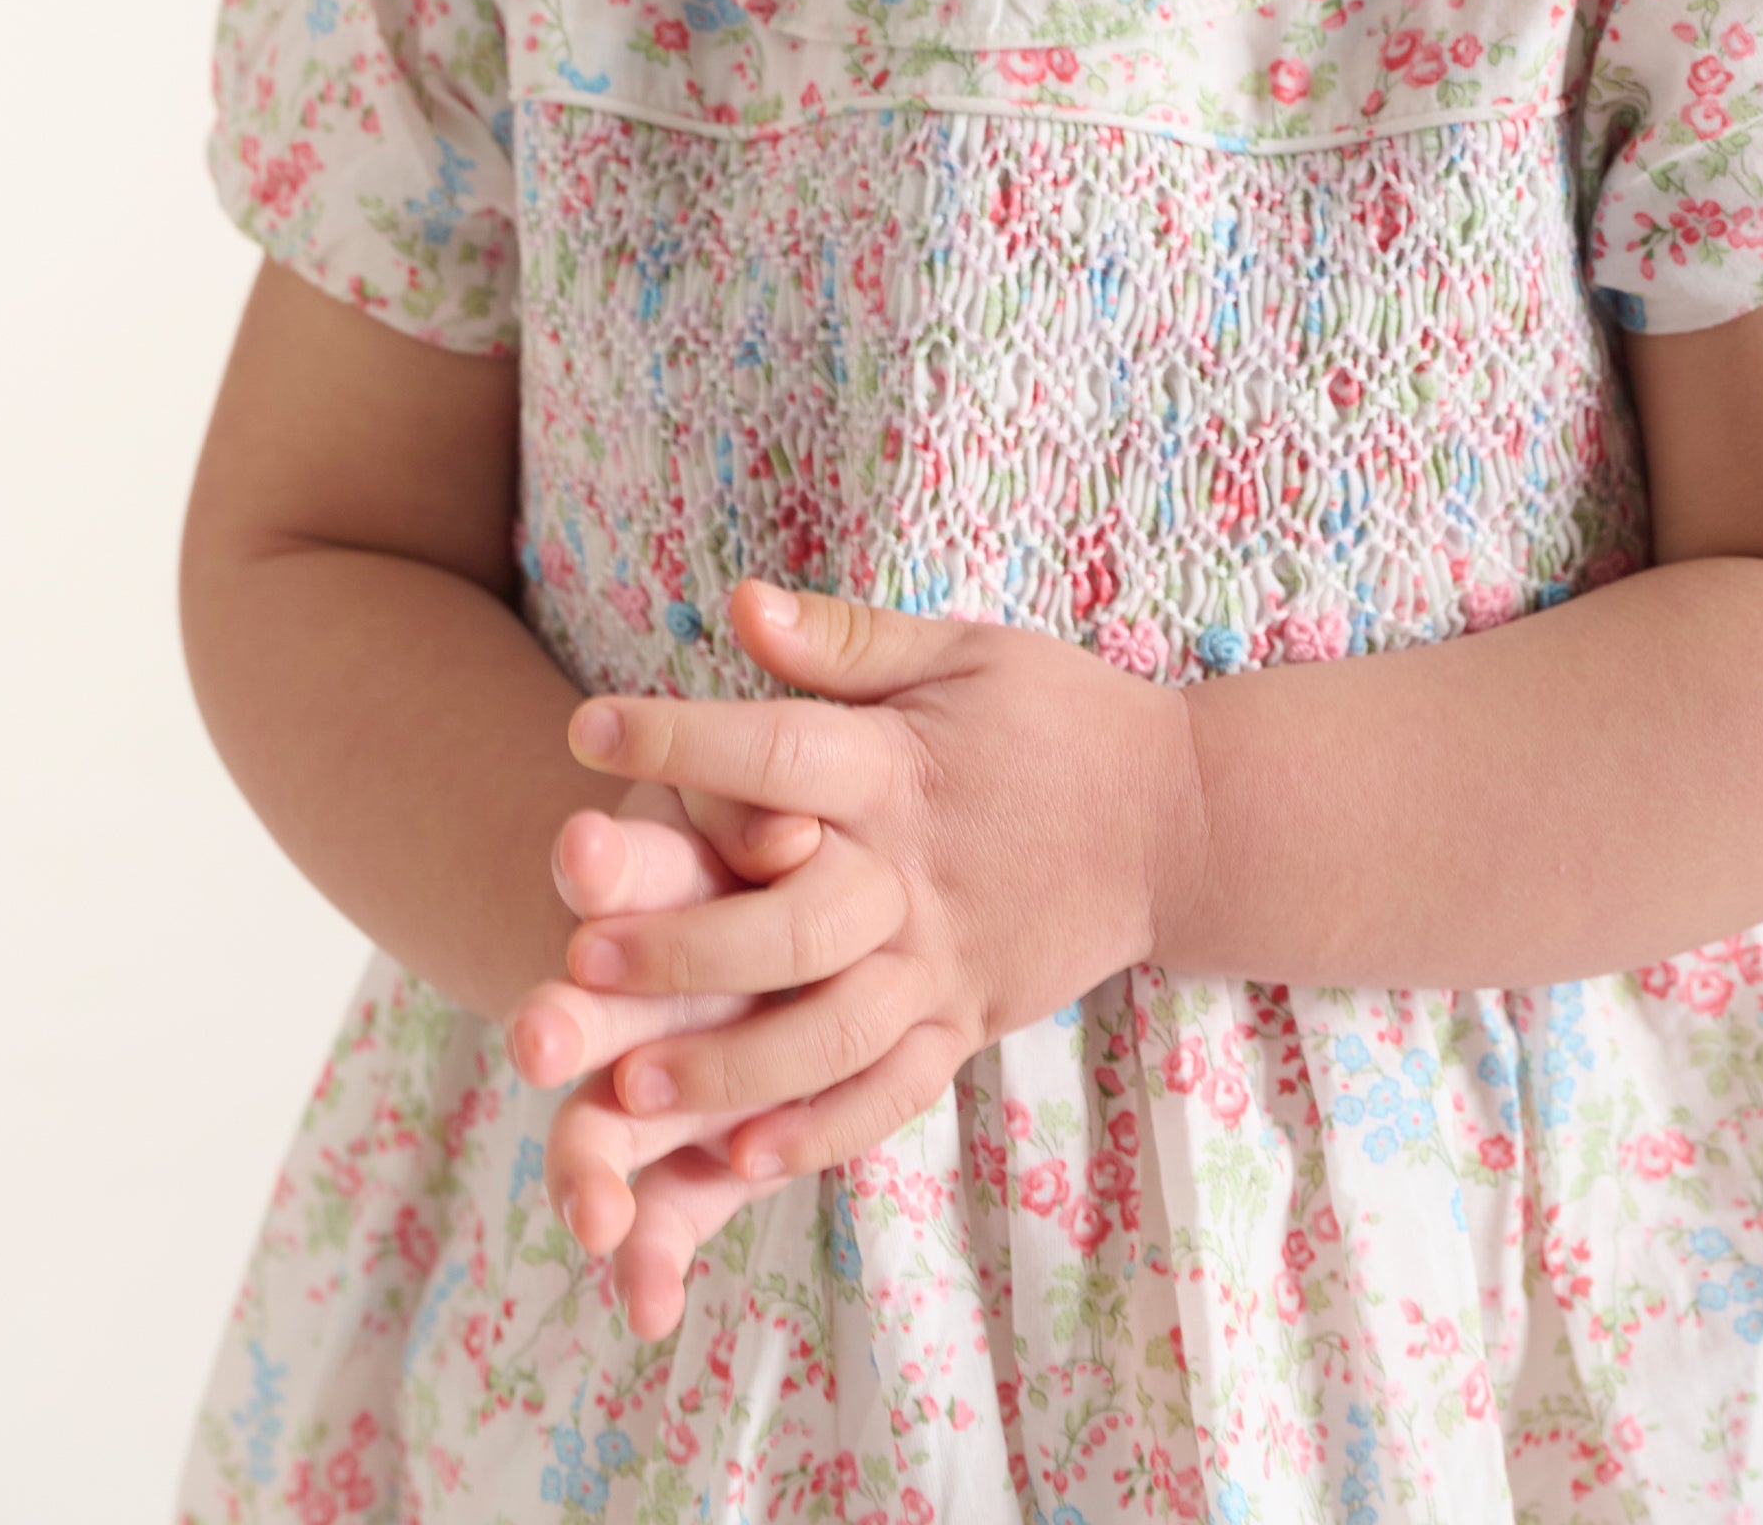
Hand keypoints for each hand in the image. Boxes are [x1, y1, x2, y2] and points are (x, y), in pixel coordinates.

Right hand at [507, 775, 819, 1336]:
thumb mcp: (754, 811)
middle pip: (581, 1015)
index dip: (601, 862)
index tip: (586, 849)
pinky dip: (653, 1261)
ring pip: (603, 1133)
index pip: (613, 870)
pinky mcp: (704, 1157)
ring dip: (594, 1174)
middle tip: (540, 1036)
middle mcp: (632, 995)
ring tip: (598, 1222)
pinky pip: (670, 1215)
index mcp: (651, 888)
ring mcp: (658, 1085)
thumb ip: (761, 815)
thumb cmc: (759, 848)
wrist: (781, 931)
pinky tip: (650, 1309)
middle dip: (563, 1024)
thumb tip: (794, 835)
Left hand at [563, 579, 1197, 1182]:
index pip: (777, 750)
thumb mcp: (961, 651)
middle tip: (579, 960)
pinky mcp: (968, 1021)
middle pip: (790, 923)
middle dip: (682, 947)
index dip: (680, 738)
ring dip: (729, 1068)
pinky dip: (822, 1129)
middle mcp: (917, 878)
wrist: (1183, 818)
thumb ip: (846, 640)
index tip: (583, 729)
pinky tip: (742, 1160)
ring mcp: (947, 964)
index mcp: (901, 770)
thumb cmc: (1058, 715)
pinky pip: (893, 1090)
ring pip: (831, 1034)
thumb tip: (736, 603)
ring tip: (625, 1095)